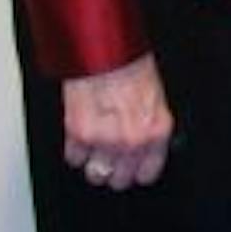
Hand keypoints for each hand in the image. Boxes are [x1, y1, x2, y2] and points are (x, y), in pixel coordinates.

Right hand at [63, 53, 172, 189]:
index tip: (133, 168)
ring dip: (94, 163)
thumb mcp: (155, 98)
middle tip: (111, 156)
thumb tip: (144, 147)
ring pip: (95, 174)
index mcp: (156, 130)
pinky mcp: (79, 135)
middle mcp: (131, 140)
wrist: (105, 52)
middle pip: (118, 180)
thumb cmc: (131, 67)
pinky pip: (74, 159)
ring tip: (96, 147)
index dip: (137, 171)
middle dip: (114, 169)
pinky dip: (76, 150)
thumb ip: (149, 128)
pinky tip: (83, 134)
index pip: (147, 174)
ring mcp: (104, 140)